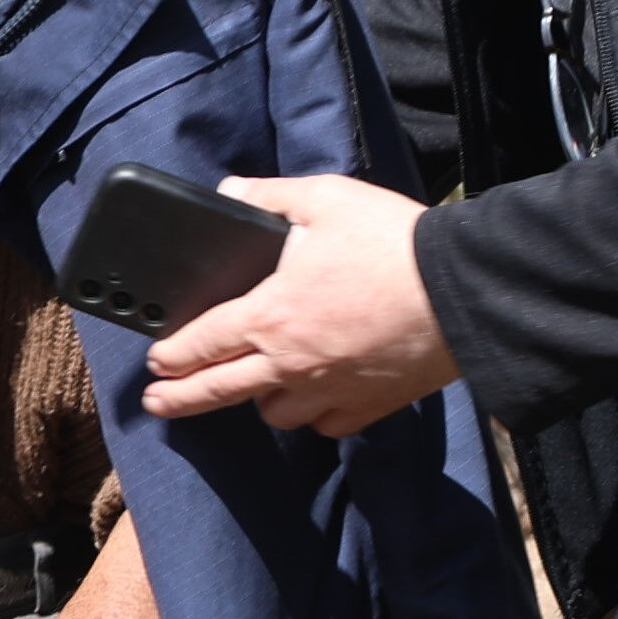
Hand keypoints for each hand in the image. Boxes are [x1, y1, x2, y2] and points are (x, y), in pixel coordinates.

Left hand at [138, 174, 458, 434]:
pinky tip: (314, 400)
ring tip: (252, 389)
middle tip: (158, 404)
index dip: (172, 356)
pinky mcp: (368, 406)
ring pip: (275, 414)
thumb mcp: (325, 198)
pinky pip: (326, 425)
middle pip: (220, 391)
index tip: (155, 365)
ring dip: (258, 402)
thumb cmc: (393, 244)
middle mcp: (291, 362)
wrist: (461, 293)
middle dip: (181, 399)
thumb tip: (229, 193)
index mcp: (270, 314)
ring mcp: (329, 390)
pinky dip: (314, 416)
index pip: (202, 342)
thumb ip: (270, 197)